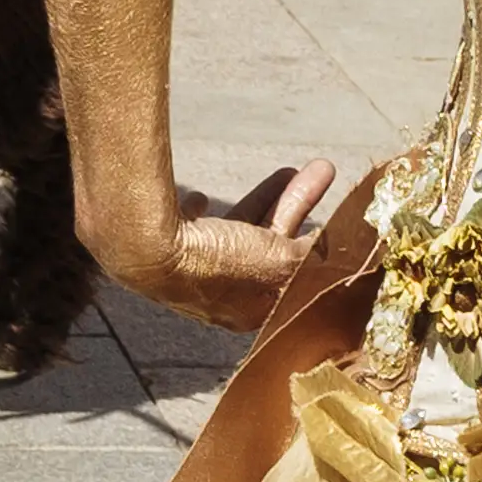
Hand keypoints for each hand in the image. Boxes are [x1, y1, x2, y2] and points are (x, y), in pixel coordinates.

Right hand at [149, 158, 340, 333]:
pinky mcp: (163, 248)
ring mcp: (189, 273)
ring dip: (266, 199)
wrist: (143, 245)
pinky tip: (201, 200)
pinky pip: (190, 228)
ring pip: (238, 231)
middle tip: (320, 170)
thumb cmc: (216, 260)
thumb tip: (339, 251)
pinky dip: (201, 214)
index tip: (333, 214)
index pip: (293, 276)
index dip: (316, 244)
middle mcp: (219, 298)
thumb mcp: (281, 261)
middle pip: (270, 247)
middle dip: (297, 207)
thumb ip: (311, 256)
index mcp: (250, 311)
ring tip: (290, 170)